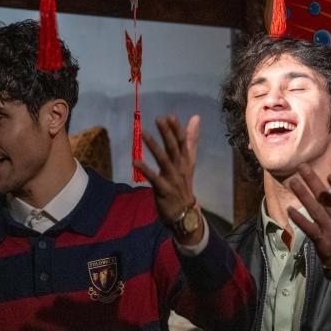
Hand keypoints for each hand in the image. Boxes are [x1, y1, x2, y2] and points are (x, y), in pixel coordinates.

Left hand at [133, 114, 205, 245]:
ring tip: (143, 133)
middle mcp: (180, 168)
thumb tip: (195, 118)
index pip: (183, 142)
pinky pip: (154, 178)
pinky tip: (135, 161)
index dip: (177, 129)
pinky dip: (145, 170)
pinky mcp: (164, 190)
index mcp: (186, 160)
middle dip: (167, 133)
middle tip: (159, 119)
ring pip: (163, 160)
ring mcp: (172, 179)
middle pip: (174, 148)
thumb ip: (191, 140)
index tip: (170, 116)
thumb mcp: (189, 162)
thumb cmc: (183, 185)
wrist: (185, 214)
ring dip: (154, 146)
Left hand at [286, 161, 330, 273]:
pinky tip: (290, 209)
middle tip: (301, 167)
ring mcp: (330, 231)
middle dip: (313, 183)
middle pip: (326, 200)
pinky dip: (299, 220)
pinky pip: (309, 229)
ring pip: (315, 212)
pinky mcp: (320, 241)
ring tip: (293, 182)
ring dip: (304, 196)